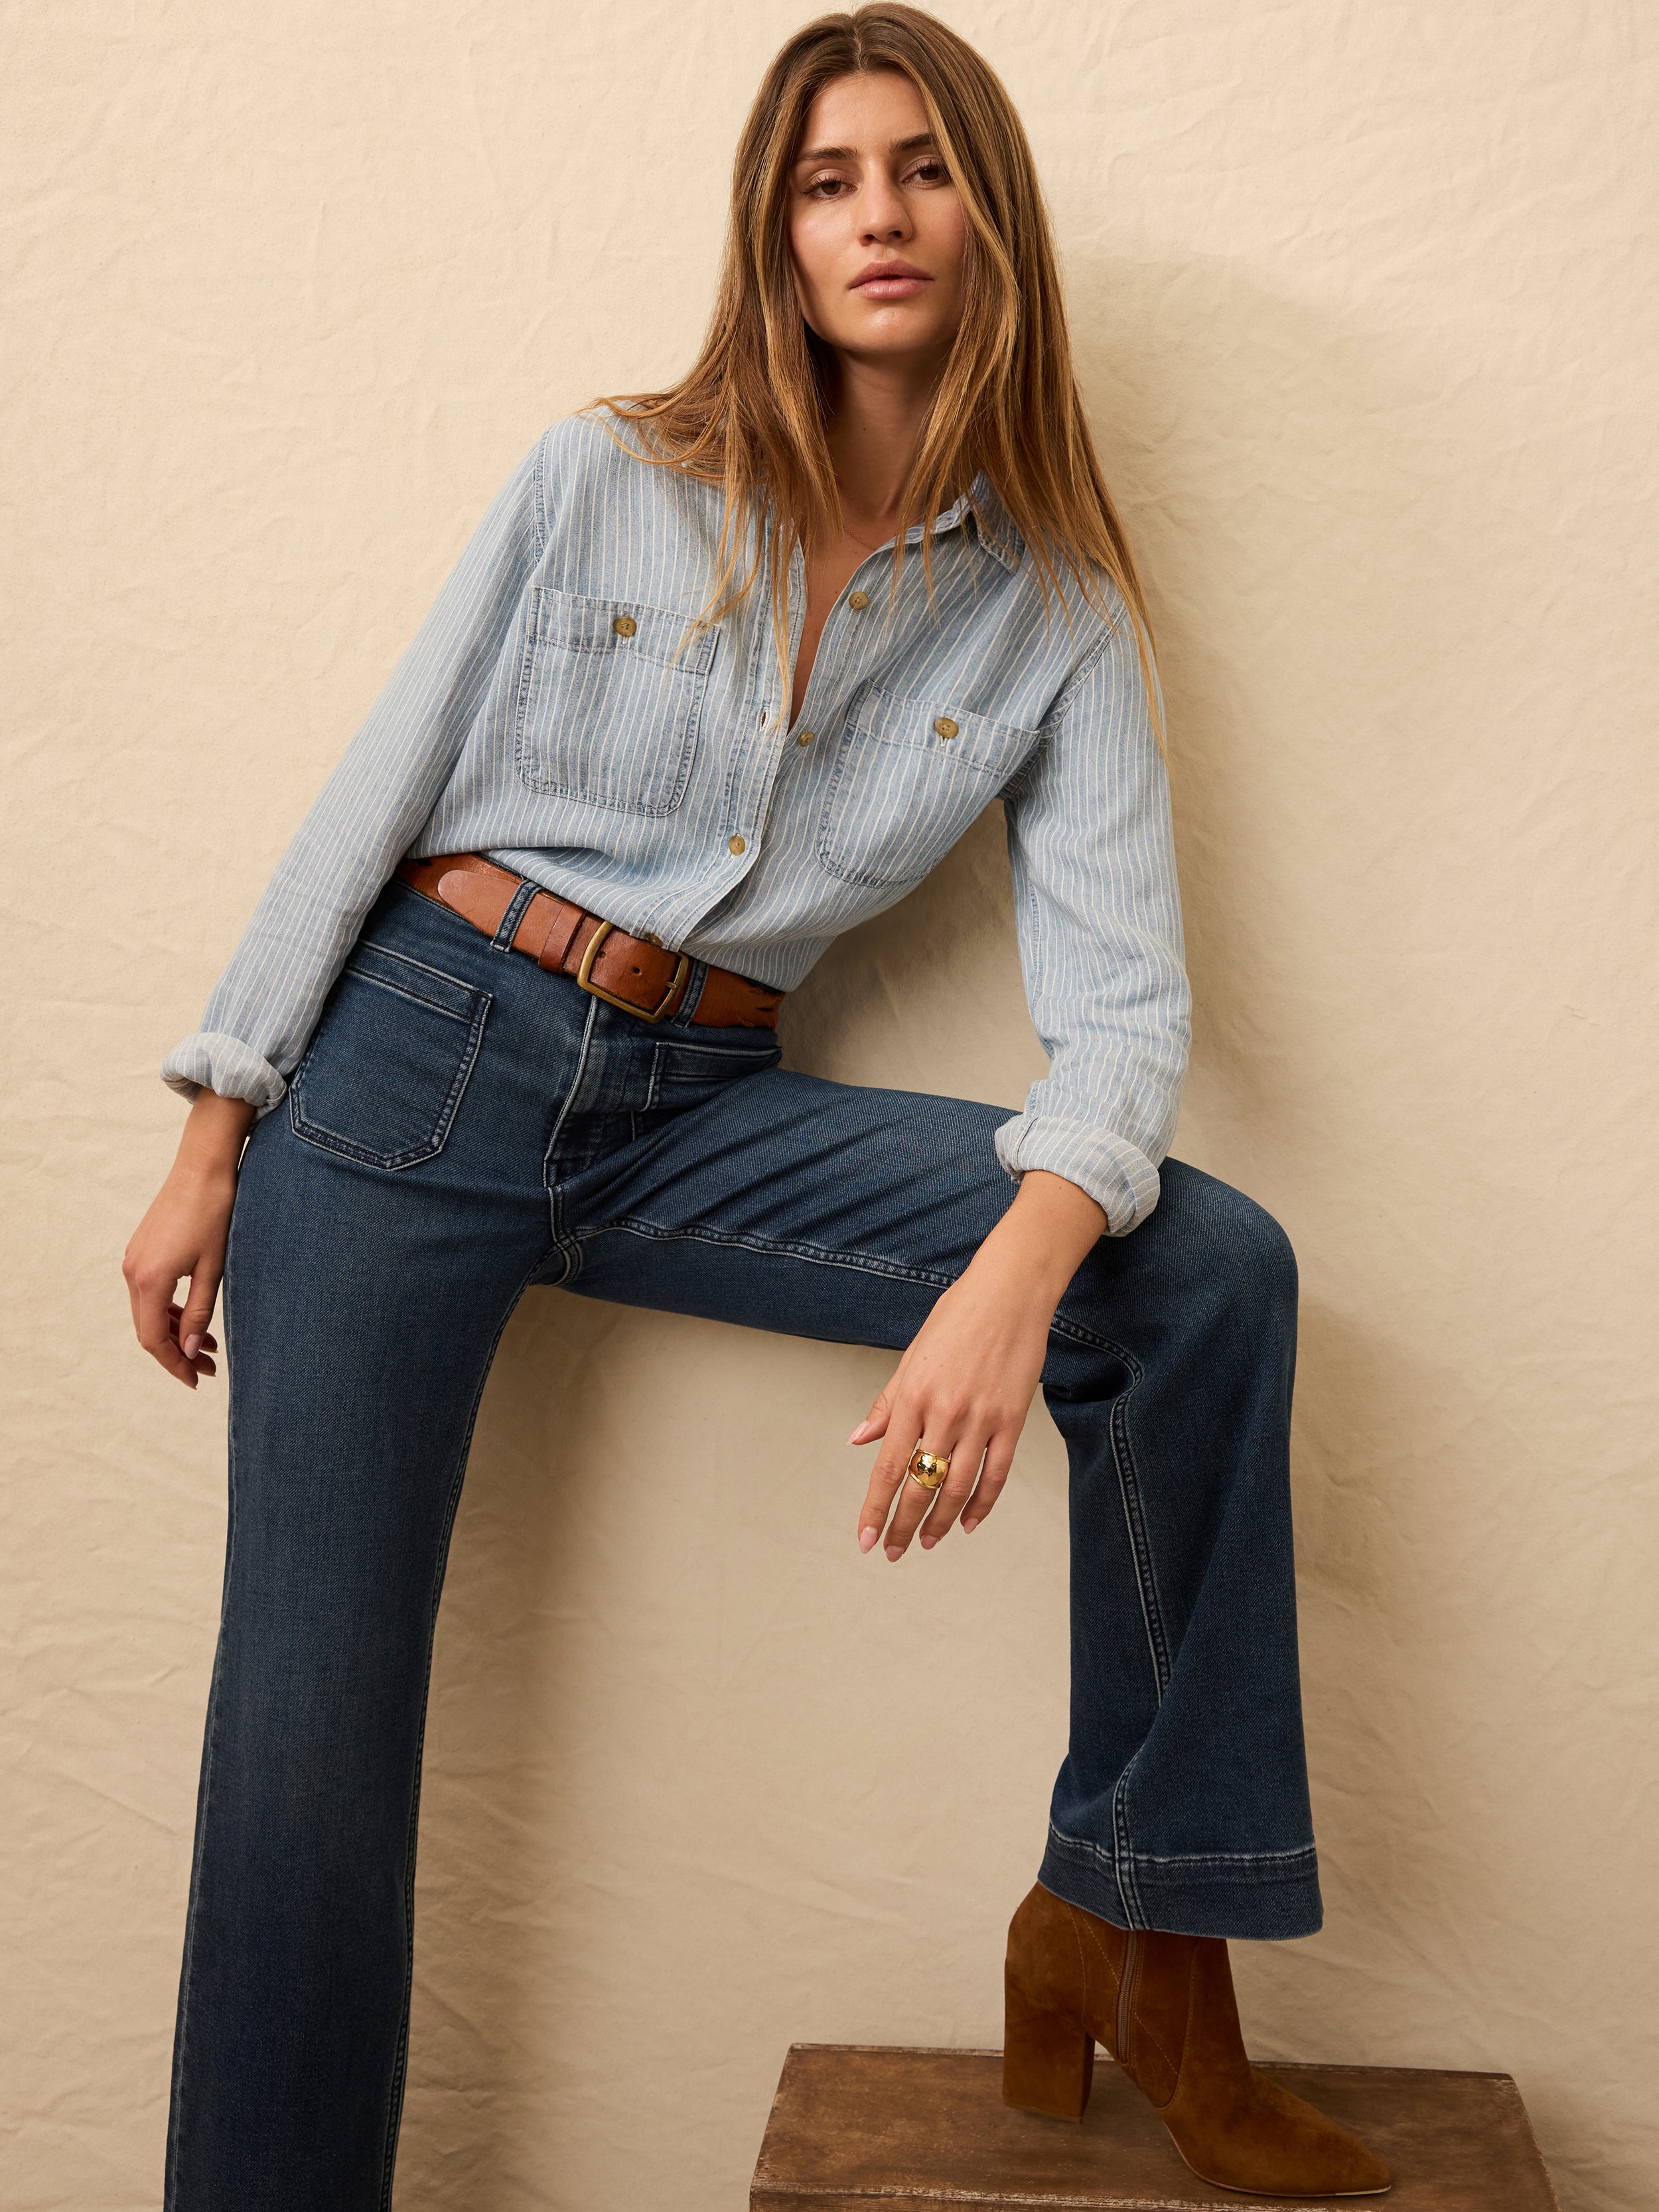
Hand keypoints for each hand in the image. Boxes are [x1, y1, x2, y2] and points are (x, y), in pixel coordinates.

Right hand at [123, 1090, 254, 1388]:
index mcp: (150, 1279)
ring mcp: (133, 1259)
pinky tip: (193, 1319)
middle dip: (176, 1353)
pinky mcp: (141, 1250)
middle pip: (147, 1329)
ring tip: (209, 1347)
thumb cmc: (216, 1213)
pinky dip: (168, 1311)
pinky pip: (148, 1293)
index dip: (174, 1364)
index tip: (197, 1379)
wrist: (203, 1167)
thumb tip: (188, 1351)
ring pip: (147, 1312)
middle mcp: (133, 1271)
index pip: (153, 1339)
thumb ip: (199, 1313)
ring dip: (174, 1333)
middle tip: (208, 1369)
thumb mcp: (214, 1269)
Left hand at [849, 1171, 1106, 1559]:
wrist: (1010, 1291)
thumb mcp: (911, 1357)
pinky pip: (996, 1474)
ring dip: (940, 1522)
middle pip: (920, 1485)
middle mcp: (944, 1412)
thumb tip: (858, 1440)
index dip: (875, 1507)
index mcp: (912, 1395)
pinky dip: (982, 1503)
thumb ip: (886, 1404)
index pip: (888, 1466)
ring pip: (957, 1486)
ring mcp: (981, 1418)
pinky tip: (969, 1523)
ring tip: (927, 1542)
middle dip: (903, 1524)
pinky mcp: (1012, 1419)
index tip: (865, 1538)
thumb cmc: (957, 1317)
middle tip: (893, 1550)